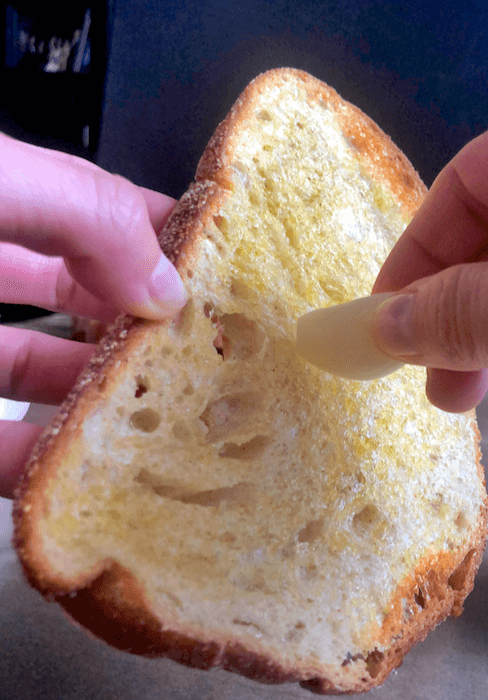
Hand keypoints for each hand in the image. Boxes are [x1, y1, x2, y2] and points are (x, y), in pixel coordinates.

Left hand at [0, 134, 185, 496]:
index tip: (228, 271)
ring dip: (105, 401)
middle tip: (215, 354)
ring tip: (170, 420)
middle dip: (150, 323)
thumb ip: (80, 212)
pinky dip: (41, 465)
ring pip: (50, 375)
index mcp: (2, 200)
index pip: (103, 213)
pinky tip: (81, 475)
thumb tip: (166, 283)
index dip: (167, 235)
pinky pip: (1, 448)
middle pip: (87, 297)